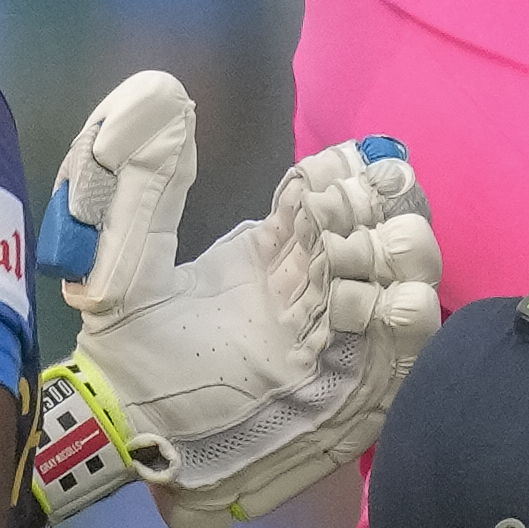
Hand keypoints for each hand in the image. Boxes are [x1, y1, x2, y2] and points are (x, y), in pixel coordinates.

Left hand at [36, 72, 441, 527]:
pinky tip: (400, 302)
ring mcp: (329, 347)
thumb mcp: (123, 257)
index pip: (327, 205)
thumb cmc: (124, 351)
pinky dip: (407, 328)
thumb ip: (143, 183)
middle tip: (371, 200)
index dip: (345, 178)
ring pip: (398, 292)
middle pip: (377, 242)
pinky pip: (395, 360)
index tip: (349, 158)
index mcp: (269, 258)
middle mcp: (308, 297)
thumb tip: (159, 95)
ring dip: (406, 262)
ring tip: (392, 242)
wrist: (121, 432)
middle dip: (386, 214)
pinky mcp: (342, 398)